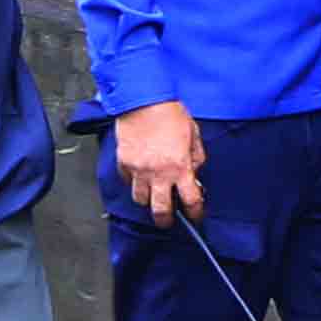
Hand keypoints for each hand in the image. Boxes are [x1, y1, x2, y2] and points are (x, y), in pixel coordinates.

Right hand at [114, 99, 204, 226]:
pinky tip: (139, 176)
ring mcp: (138, 170)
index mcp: (180, 167)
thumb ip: (195, 157)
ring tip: (152, 194)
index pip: (191, 200)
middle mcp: (158, 174)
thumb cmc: (168, 113)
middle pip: (161, 210)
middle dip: (166, 221)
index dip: (196, 213)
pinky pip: (127, 181)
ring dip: (148, 200)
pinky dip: (133, 182)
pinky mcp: (123, 163)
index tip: (196, 215)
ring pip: (140, 199)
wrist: (142, 99)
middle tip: (168, 221)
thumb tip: (194, 172)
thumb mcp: (193, 134)